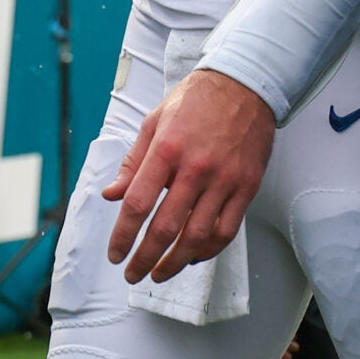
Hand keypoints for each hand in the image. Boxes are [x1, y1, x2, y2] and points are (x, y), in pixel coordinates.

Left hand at [102, 67, 275, 283]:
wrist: (244, 84)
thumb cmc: (196, 100)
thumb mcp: (154, 122)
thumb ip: (133, 162)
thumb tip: (112, 195)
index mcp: (166, 150)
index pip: (138, 204)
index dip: (123, 236)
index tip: (116, 254)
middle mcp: (195, 168)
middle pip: (165, 228)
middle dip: (145, 258)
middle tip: (134, 274)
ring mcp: (223, 180)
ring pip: (197, 236)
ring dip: (176, 262)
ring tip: (160, 273)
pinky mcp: (246, 186)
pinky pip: (226, 230)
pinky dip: (208, 250)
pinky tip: (194, 257)